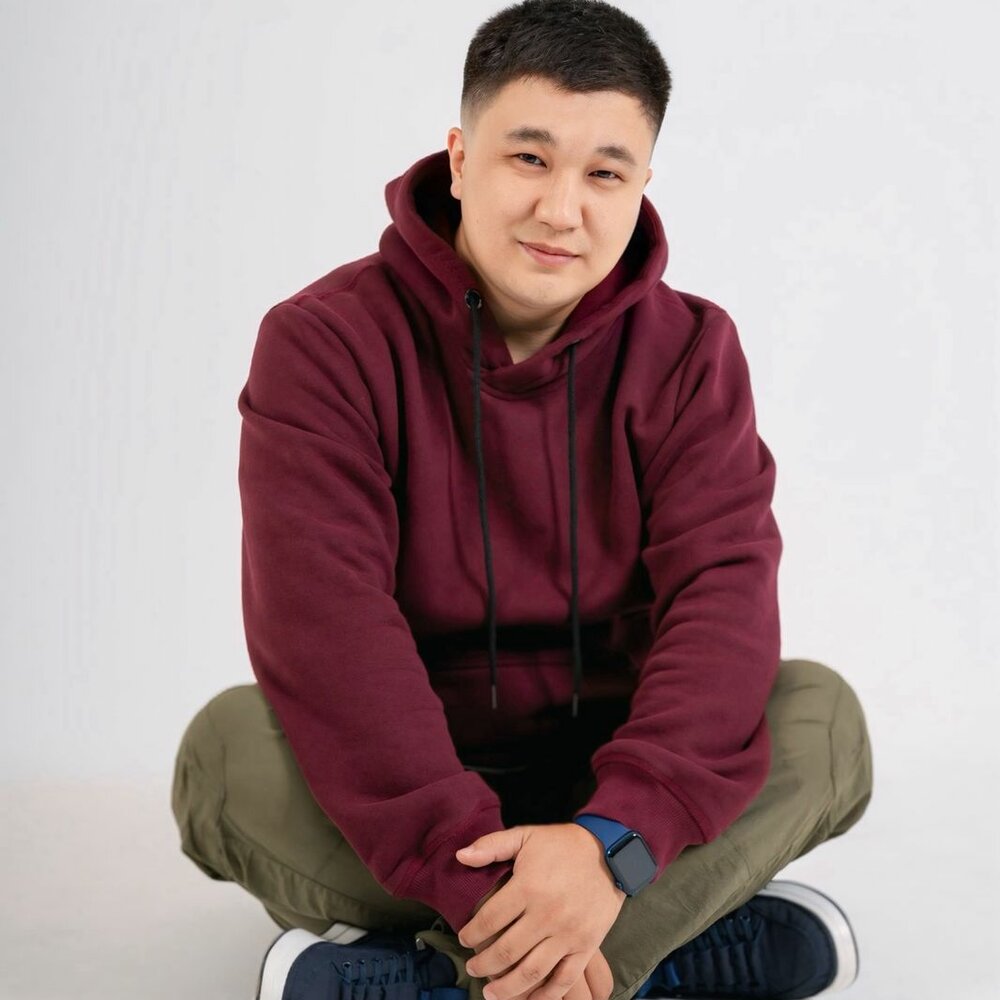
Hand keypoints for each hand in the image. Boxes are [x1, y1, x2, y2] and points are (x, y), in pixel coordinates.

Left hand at [455, 824, 625, 999]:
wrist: (609, 852)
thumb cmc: (562, 844)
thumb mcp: (525, 835)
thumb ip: (491, 845)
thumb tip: (460, 855)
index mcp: (528, 887)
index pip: (489, 920)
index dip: (471, 934)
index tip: (463, 939)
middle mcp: (547, 914)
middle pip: (506, 951)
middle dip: (483, 964)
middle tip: (472, 968)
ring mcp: (568, 934)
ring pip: (531, 972)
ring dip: (506, 987)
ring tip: (490, 991)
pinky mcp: (587, 946)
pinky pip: (564, 979)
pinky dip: (546, 995)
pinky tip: (530, 998)